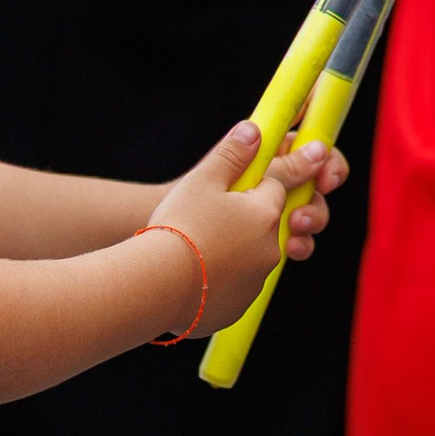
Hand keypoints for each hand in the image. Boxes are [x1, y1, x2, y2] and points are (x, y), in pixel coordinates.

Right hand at [148, 122, 348, 331]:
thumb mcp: (203, 179)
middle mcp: (270, 248)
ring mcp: (256, 280)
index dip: (258, 180)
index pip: (277, 187)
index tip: (244, 181)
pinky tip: (195, 270)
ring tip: (198, 243)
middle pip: (266, 223)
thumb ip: (233, 153)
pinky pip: (236, 283)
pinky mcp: (239, 305)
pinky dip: (221, 275)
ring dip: (233, 246)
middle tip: (214, 214)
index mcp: (266, 213)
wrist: (157, 285)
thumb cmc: (180, 226)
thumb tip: (256, 130)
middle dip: (247, 216)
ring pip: (250, 254)